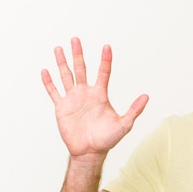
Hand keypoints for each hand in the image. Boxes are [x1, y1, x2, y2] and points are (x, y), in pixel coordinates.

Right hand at [41, 37, 148, 157]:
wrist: (90, 152)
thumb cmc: (108, 139)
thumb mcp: (124, 124)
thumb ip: (134, 110)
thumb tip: (146, 96)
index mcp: (100, 95)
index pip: (103, 73)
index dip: (105, 60)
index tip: (106, 46)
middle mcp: (86, 93)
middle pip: (81, 68)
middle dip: (78, 54)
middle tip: (75, 39)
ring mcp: (73, 99)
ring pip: (66, 76)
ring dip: (62, 63)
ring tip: (59, 48)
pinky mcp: (62, 107)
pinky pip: (54, 92)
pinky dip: (49, 82)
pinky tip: (45, 71)